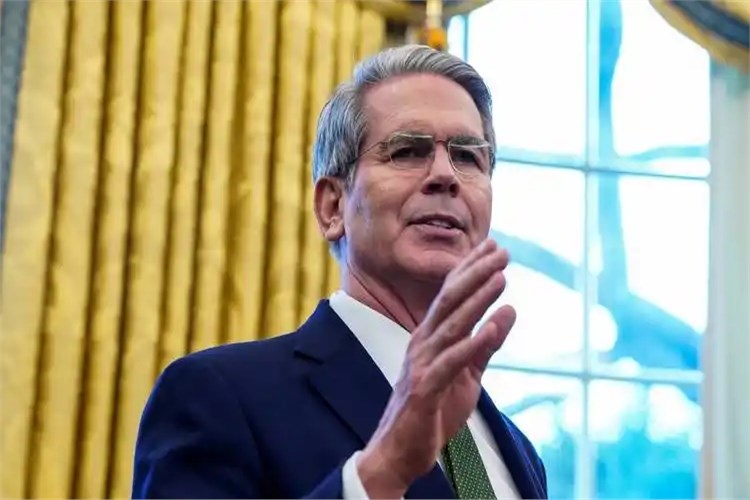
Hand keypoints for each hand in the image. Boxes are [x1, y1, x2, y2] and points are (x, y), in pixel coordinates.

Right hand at [356, 239, 515, 497]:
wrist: (399, 451)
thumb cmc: (432, 411)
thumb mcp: (467, 374)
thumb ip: (486, 344)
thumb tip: (509, 310)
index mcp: (430, 337)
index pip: (451, 295)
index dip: (472, 269)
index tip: (493, 246)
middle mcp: (422, 343)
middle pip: (450, 301)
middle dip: (476, 273)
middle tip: (501, 250)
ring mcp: (422, 364)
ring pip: (452, 325)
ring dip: (477, 300)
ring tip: (500, 278)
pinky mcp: (425, 389)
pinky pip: (452, 362)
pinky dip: (473, 343)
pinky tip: (494, 327)